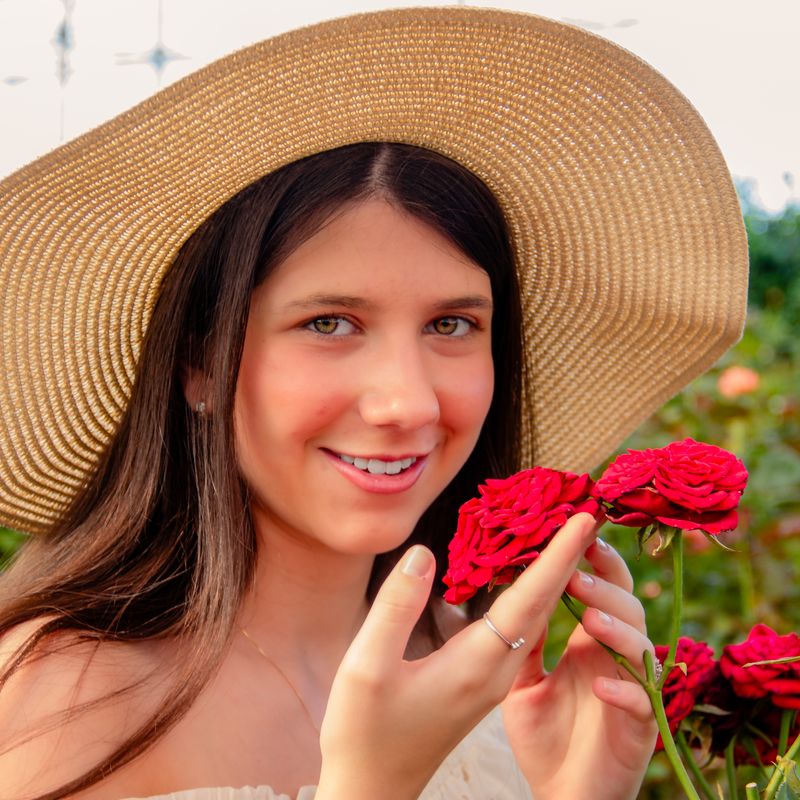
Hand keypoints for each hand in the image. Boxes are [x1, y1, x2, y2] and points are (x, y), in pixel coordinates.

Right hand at [315, 513, 597, 799]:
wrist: (372, 791)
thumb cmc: (363, 733)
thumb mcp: (366, 666)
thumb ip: (397, 606)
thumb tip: (425, 553)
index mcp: (477, 665)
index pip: (531, 598)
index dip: (558, 555)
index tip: (585, 518)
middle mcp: (496, 671)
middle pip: (544, 604)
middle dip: (567, 556)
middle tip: (583, 512)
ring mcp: (491, 679)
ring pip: (534, 617)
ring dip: (551, 574)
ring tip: (559, 533)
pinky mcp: (480, 682)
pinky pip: (516, 628)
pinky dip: (527, 594)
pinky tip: (518, 576)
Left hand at [501, 535, 656, 799]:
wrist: (558, 795)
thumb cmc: (544, 737)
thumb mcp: (523, 681)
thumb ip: (524, 642)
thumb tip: (510, 592)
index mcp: (591, 643)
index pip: (601, 590)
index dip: (597, 561)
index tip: (581, 529)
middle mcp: (616, 660)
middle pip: (627, 607)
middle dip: (606, 585)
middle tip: (578, 569)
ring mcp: (631, 693)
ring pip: (640, 649)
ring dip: (617, 629)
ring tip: (589, 616)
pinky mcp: (637, 731)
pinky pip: (642, 706)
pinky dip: (626, 693)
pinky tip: (602, 687)